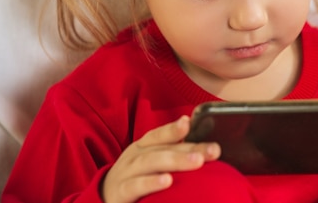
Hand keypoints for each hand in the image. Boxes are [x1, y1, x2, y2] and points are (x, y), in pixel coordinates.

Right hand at [102, 116, 220, 202]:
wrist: (104, 198)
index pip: (159, 135)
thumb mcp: (149, 162)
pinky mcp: (120, 192)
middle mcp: (134, 156)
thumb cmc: (135, 178)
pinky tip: (166, 181)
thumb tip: (200, 144)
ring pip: (150, 163)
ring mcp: (126, 173)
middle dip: (189, 149)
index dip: (173, 129)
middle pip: (162, 149)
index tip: (190, 123)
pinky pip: (135, 186)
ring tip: (197, 162)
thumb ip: (171, 152)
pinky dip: (150, 182)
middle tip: (213, 150)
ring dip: (175, 161)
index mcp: (142, 147)